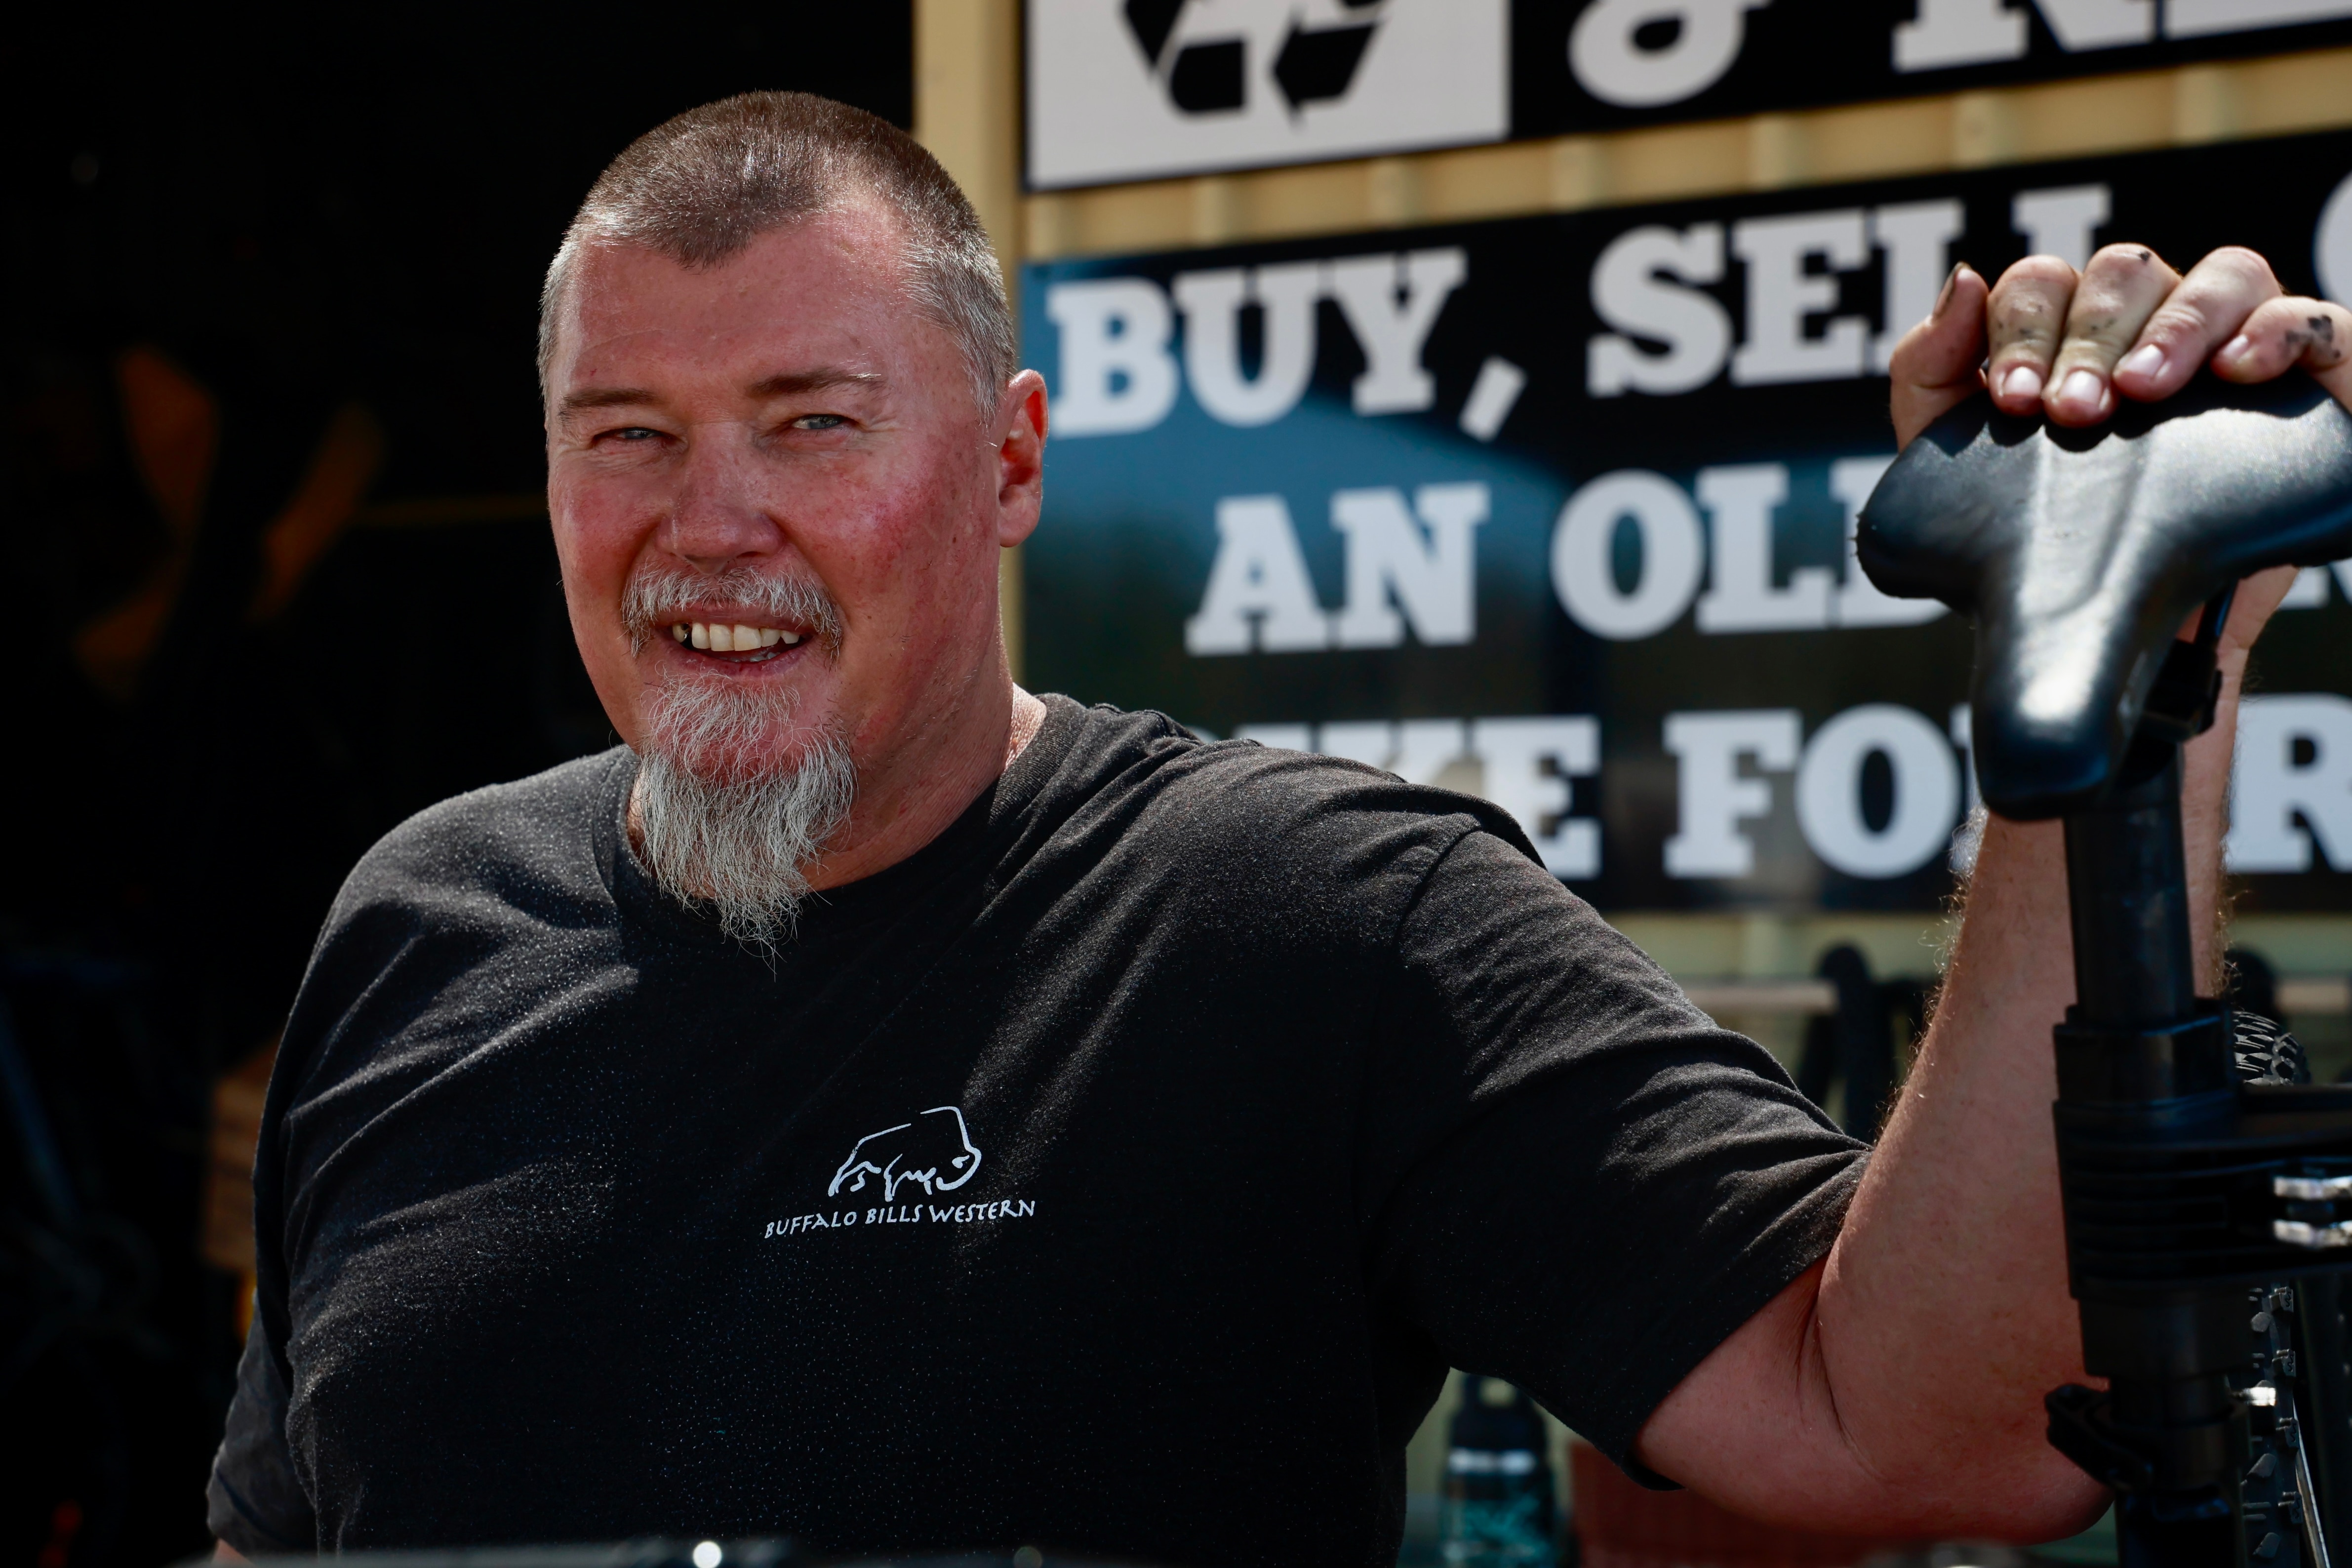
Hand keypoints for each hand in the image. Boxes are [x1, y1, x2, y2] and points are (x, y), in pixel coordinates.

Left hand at [1888, 244, 2351, 651]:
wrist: (2112, 628)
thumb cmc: (2041, 531)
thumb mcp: (1959, 457)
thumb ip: (1931, 370)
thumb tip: (1960, 280)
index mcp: (2072, 334)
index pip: (2045, 284)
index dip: (2022, 327)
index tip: (2012, 401)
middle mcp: (2155, 325)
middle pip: (2128, 271)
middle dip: (2091, 338)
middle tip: (2074, 412)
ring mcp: (2235, 344)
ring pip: (2225, 274)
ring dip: (2177, 326)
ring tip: (2145, 390)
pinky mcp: (2308, 380)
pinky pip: (2317, 321)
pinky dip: (2282, 329)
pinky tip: (2240, 368)